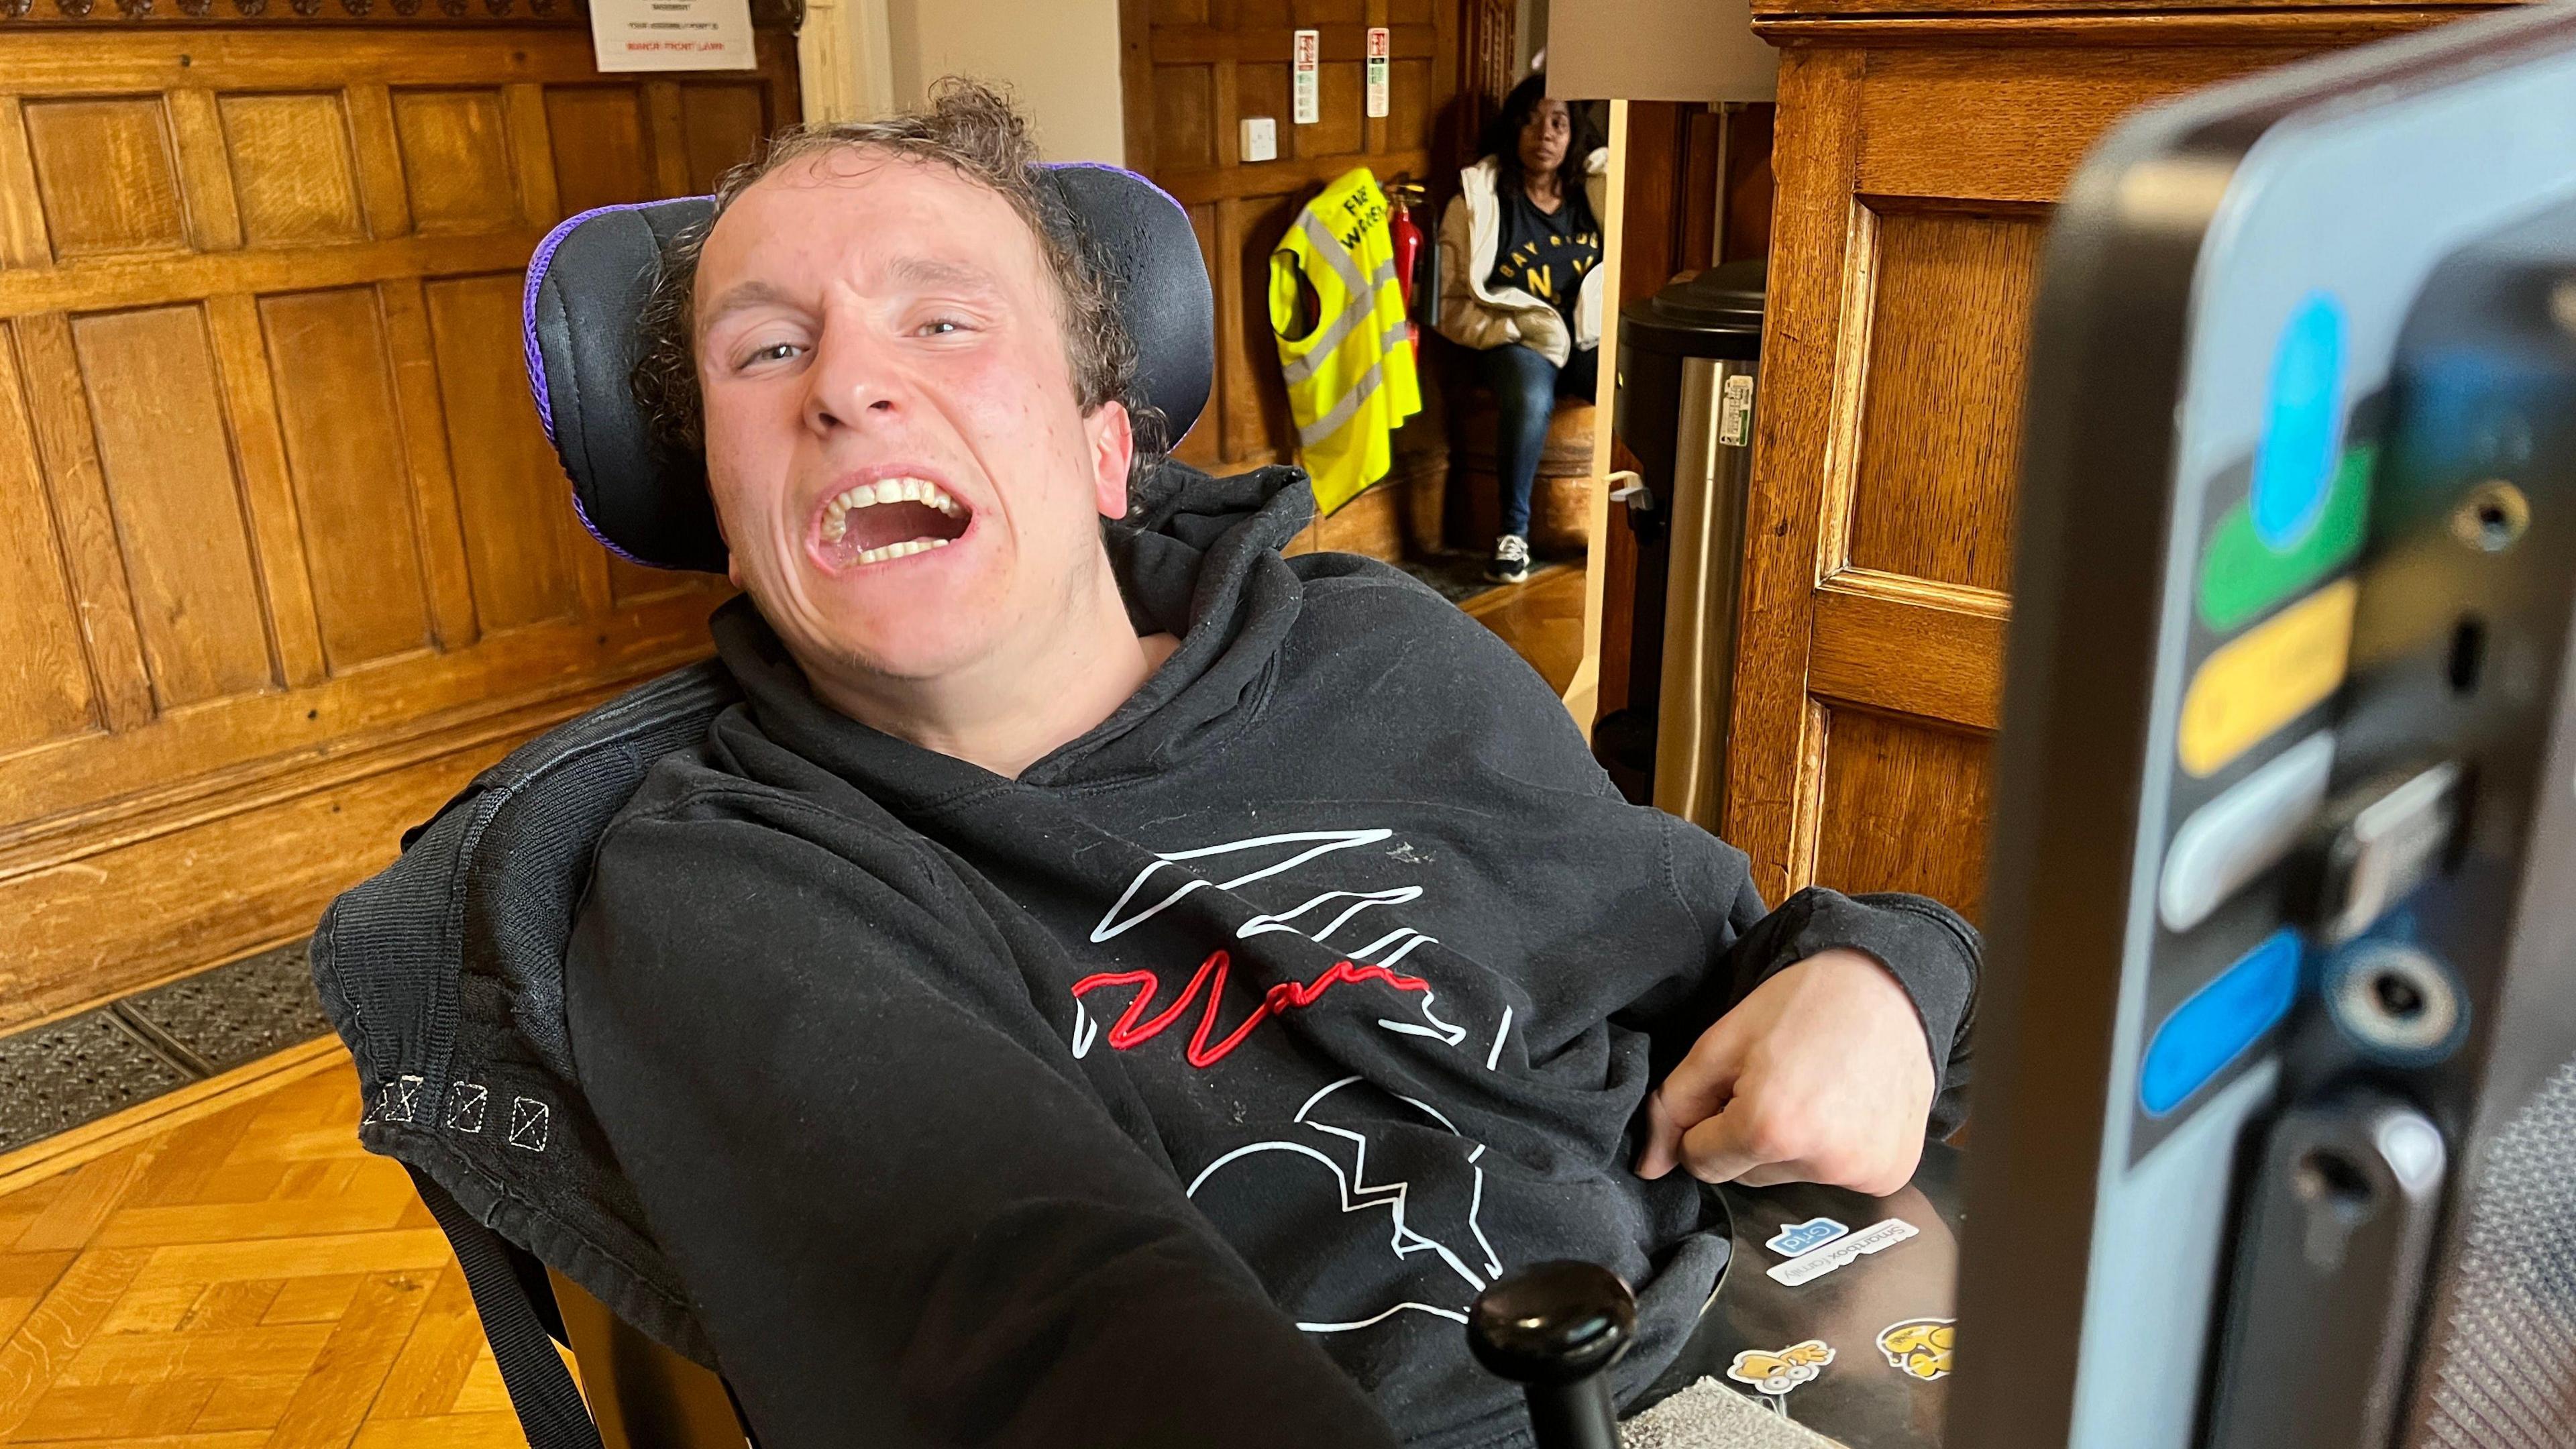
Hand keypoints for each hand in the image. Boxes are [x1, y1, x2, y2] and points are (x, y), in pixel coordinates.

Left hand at [1635, 948, 1935, 1196]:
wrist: (1889, 984)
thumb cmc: (1803, 1004)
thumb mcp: (1720, 1044)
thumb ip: (1674, 1106)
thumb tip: (1649, 1167)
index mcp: (1769, 1128)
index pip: (1701, 1163)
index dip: (1706, 1123)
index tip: (1733, 1086)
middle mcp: (1821, 1162)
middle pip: (1747, 1176)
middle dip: (1749, 1134)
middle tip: (1779, 1080)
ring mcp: (1862, 1173)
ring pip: (1789, 1179)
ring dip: (1790, 1145)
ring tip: (1815, 1089)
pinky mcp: (1890, 1173)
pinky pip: (1836, 1178)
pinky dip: (1832, 1150)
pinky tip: (1845, 1105)